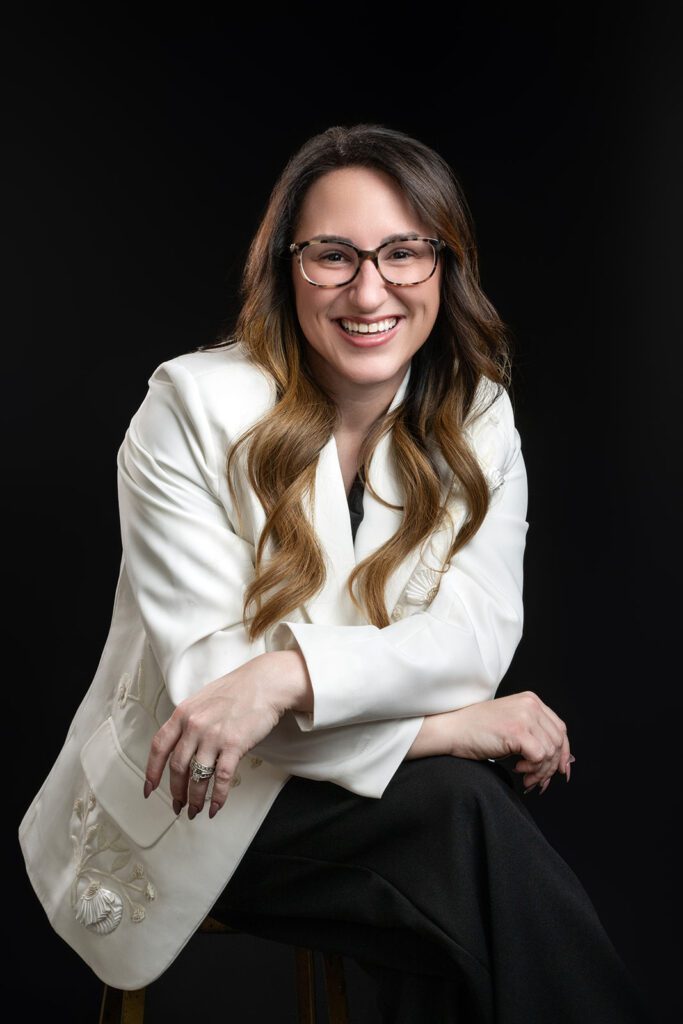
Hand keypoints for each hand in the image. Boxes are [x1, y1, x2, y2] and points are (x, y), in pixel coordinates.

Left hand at [143, 652, 292, 820]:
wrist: (266, 682)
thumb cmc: (237, 690)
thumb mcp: (202, 700)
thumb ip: (188, 720)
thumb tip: (179, 745)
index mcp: (183, 713)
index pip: (159, 747)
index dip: (152, 772)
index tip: (150, 788)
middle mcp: (194, 725)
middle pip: (177, 767)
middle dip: (176, 792)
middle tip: (177, 805)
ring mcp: (214, 736)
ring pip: (197, 777)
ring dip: (195, 799)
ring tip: (195, 810)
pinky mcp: (234, 745)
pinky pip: (222, 778)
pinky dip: (217, 797)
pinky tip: (215, 806)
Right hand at [440, 691, 572, 792]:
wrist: (452, 729)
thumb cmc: (476, 730)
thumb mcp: (511, 724)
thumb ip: (534, 733)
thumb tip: (561, 760)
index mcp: (531, 700)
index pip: (560, 729)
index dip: (563, 753)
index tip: (561, 770)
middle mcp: (531, 704)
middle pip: (558, 742)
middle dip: (551, 766)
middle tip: (536, 779)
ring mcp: (525, 716)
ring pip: (550, 752)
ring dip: (540, 771)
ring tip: (524, 775)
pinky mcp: (517, 730)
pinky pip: (539, 756)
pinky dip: (532, 769)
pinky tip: (517, 769)